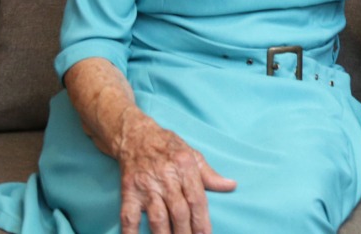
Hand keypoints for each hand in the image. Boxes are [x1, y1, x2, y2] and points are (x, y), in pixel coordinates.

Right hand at [115, 110, 236, 233]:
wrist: (136, 136)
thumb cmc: (168, 147)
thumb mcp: (192, 155)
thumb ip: (210, 174)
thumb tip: (231, 185)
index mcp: (185, 167)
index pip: (197, 199)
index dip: (202, 221)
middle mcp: (166, 178)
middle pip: (179, 212)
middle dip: (186, 233)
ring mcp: (146, 186)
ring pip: (158, 217)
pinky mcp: (129, 192)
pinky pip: (129, 216)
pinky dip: (131, 232)